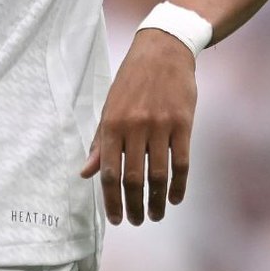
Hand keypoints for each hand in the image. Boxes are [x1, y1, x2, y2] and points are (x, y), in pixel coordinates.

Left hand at [80, 28, 195, 224]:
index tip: (116, 219)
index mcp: (112, 123)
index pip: (109, 172)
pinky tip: (174, 199)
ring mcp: (160, 126)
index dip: (111, 200)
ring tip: (155, 215)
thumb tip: (86, 172)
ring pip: (158, 175)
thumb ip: (100, 141)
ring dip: (156, 201)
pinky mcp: (183, 124)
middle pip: (133, 178)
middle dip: (134, 206)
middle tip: (136, 221)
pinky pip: (182, 162)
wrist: (163, 50)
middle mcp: (135, 126)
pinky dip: (179, 185)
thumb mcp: (110, 107)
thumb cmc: (132, 81)